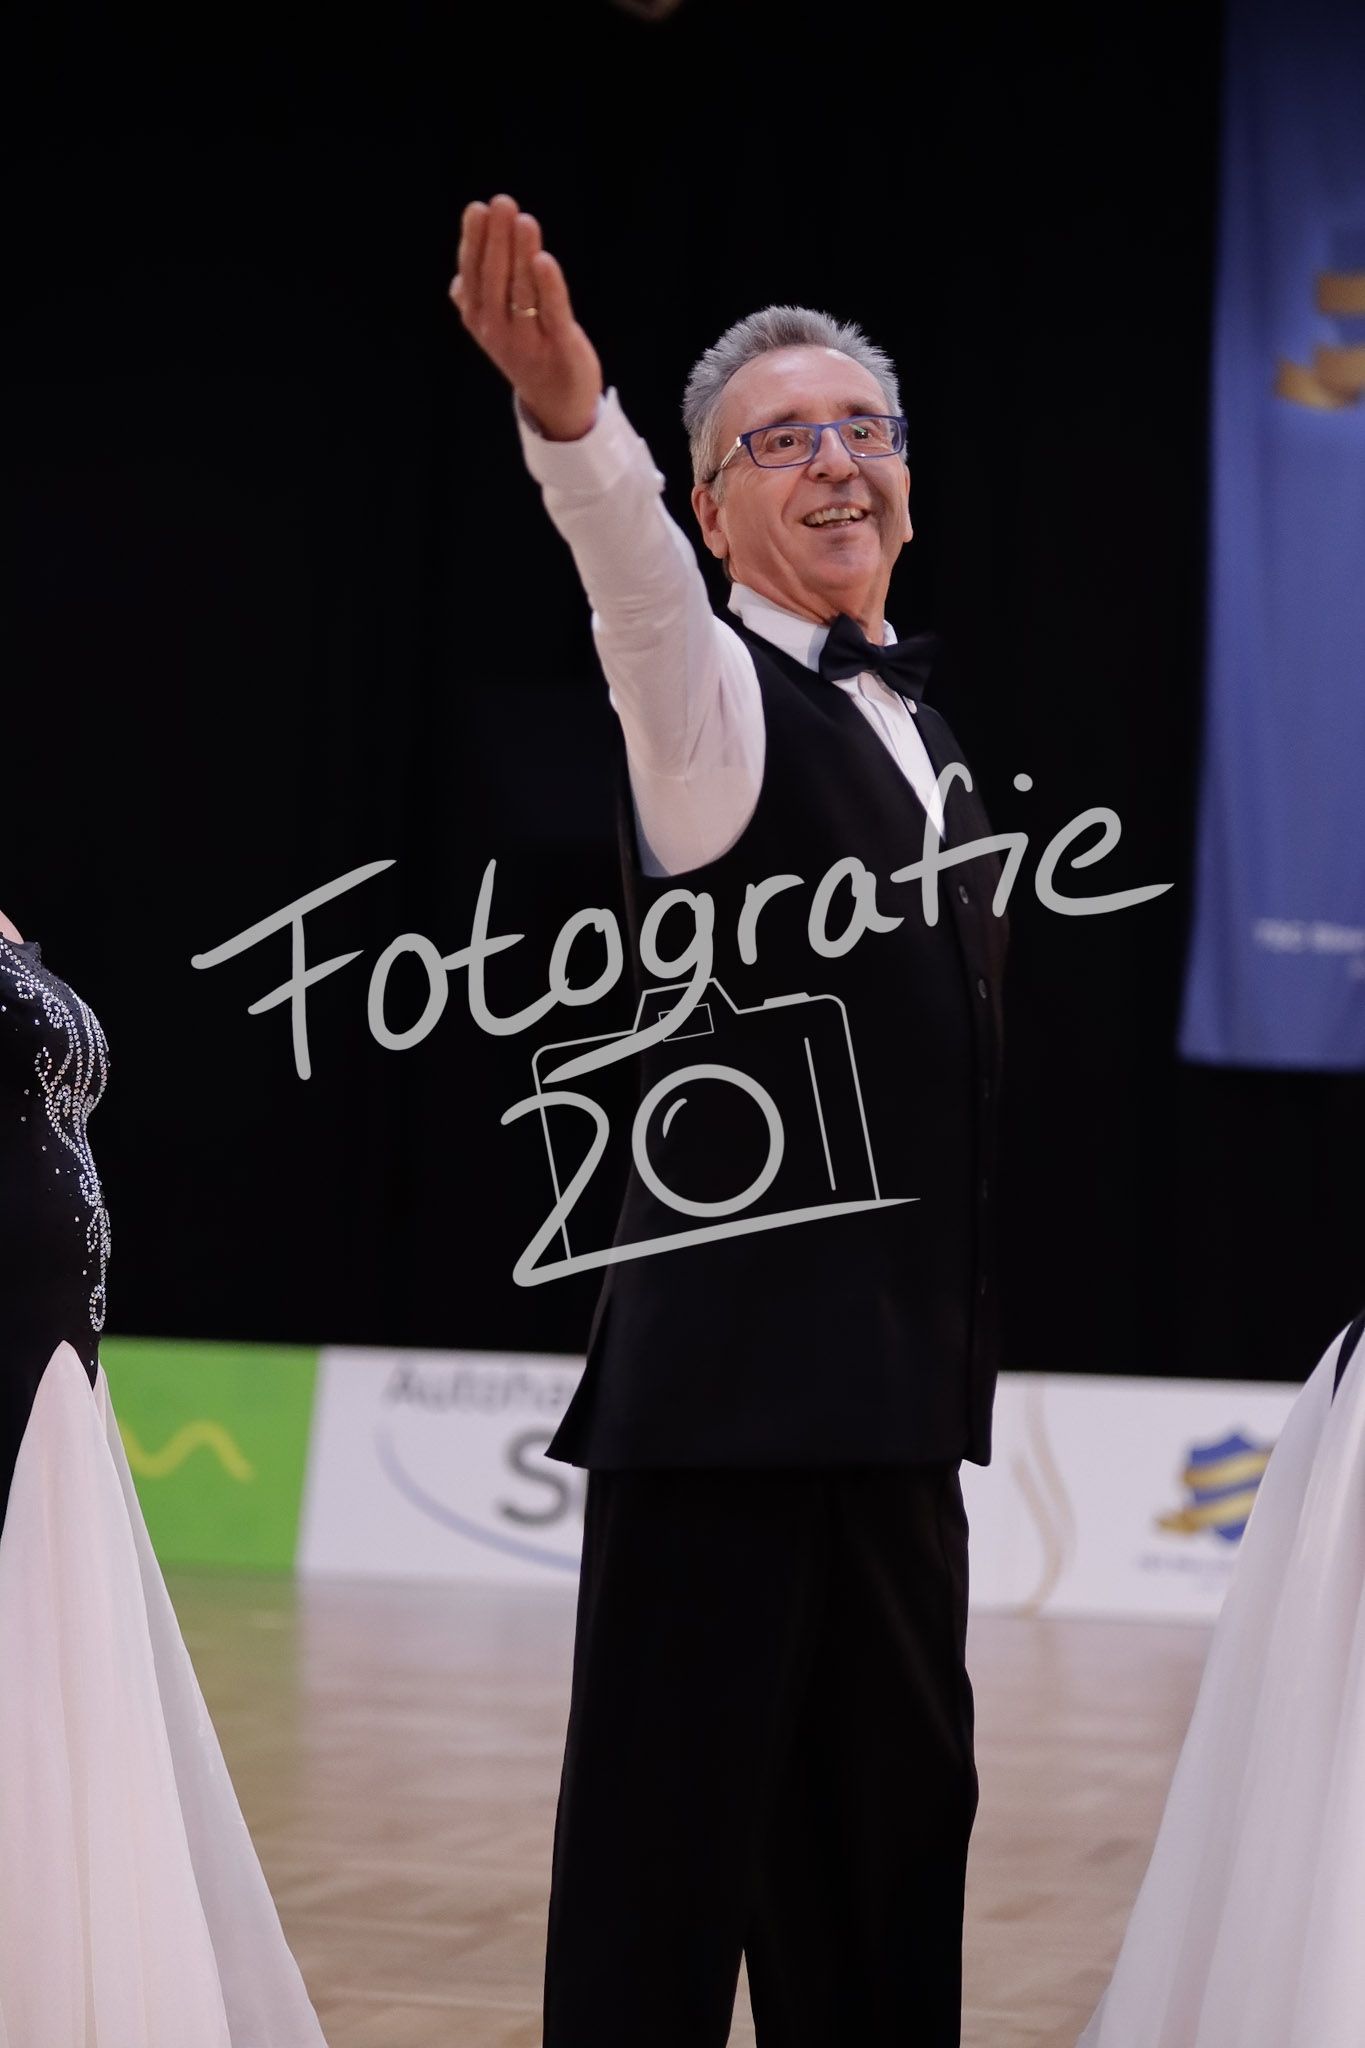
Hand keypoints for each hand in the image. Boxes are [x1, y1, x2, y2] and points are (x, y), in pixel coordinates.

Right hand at [450, 195, 603, 440]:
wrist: (558, 407)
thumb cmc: (527, 355)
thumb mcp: (496, 331)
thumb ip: (478, 305)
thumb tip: (458, 281)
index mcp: (479, 322)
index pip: (473, 275)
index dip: (474, 242)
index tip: (478, 208)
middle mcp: (498, 332)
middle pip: (495, 279)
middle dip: (497, 239)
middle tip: (503, 203)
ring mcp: (528, 343)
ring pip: (522, 292)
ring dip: (521, 254)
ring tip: (524, 221)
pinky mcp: (561, 349)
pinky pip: (552, 313)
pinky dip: (548, 286)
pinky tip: (544, 259)